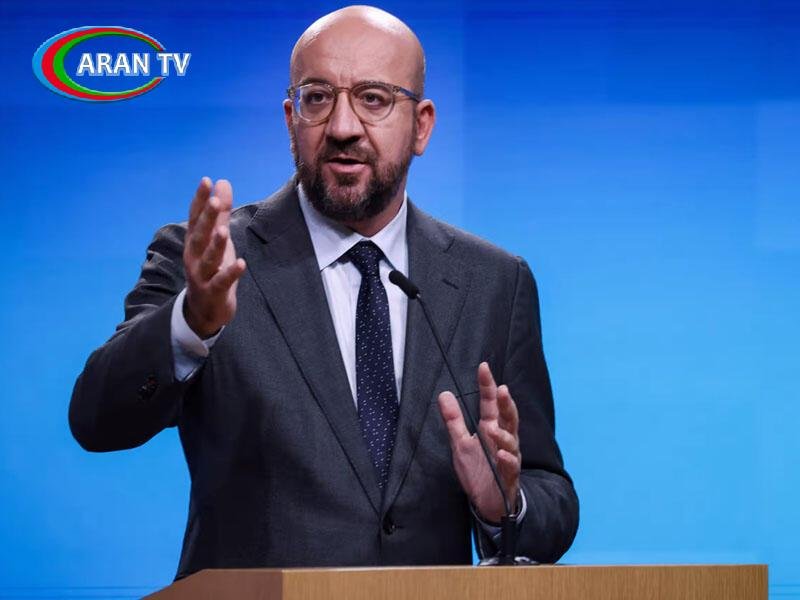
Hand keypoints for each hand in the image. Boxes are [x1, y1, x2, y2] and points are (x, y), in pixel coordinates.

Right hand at [183, 177, 246, 337]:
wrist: (204, 309)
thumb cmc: (211, 268)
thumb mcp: (217, 238)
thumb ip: (221, 212)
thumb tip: (222, 182)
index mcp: (195, 242)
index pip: (195, 218)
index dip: (200, 200)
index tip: (206, 181)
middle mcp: (194, 256)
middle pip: (200, 235)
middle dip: (206, 218)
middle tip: (214, 201)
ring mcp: (203, 275)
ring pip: (208, 258)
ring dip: (216, 245)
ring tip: (223, 231)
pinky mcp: (214, 292)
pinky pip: (222, 282)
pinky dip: (230, 273)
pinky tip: (241, 263)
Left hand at [438, 362, 520, 522]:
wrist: (487, 502)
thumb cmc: (477, 470)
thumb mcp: (460, 443)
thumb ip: (453, 420)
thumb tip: (444, 394)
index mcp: (491, 428)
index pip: (491, 403)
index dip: (488, 386)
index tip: (484, 367)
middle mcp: (503, 439)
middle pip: (508, 417)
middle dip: (506, 403)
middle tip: (501, 389)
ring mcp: (508, 457)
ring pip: (512, 441)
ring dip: (503, 434)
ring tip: (492, 428)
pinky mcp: (509, 476)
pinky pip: (511, 466)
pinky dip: (508, 459)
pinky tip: (502, 454)